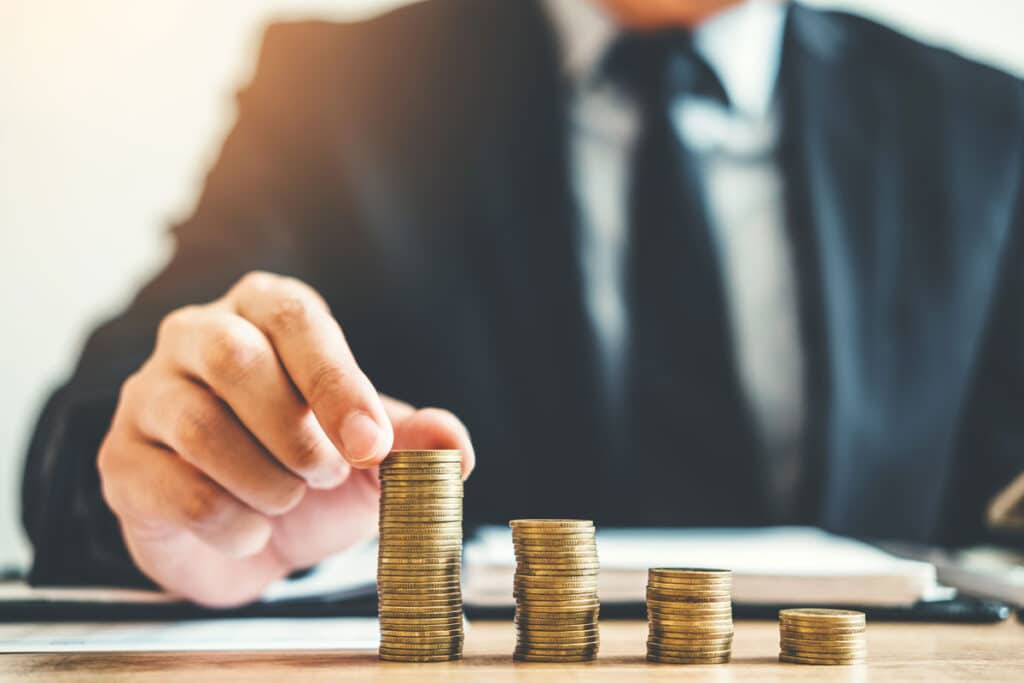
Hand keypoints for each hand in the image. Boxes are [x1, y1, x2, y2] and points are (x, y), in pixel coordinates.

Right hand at [97, 271, 474, 606]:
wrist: (256, 536)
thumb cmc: (317, 472)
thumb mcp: (376, 457)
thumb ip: (418, 444)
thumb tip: (452, 445)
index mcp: (266, 314)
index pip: (295, 320)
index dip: (337, 383)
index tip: (372, 445)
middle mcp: (198, 338)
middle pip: (235, 358)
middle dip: (294, 430)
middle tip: (329, 474)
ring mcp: (149, 397)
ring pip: (197, 424)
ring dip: (264, 479)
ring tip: (290, 500)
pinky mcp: (121, 461)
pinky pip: (169, 487)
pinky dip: (228, 522)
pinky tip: (251, 530)